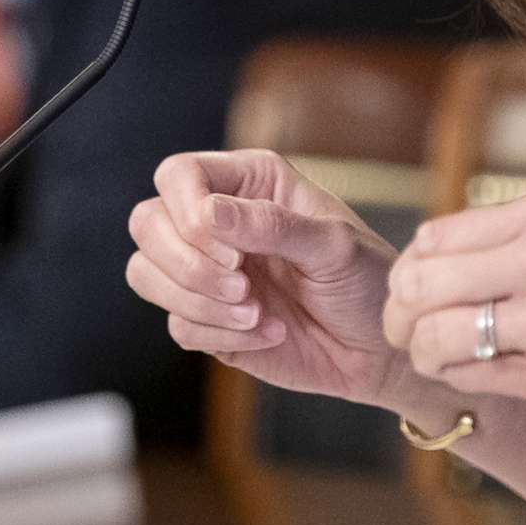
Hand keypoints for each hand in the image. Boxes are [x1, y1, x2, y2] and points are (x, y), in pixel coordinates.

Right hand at [126, 150, 404, 406]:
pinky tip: (269, 333)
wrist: (379, 349)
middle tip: (242, 285)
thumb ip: (272, 225)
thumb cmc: (366, 281)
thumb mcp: (333, 245)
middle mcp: (219, 222)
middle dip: (186, 262)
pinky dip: (219, 333)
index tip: (232, 252)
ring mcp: (208, 273)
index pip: (179, 175)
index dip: (188, 211)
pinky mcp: (207, 320)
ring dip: (197, 300)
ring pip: (146, 273)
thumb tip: (207, 215)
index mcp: (249, 184)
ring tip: (255, 312)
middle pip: (147, 222)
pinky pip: (178, 325)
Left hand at [381, 192, 525, 432]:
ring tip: (446, 360)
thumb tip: (430, 260)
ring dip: (426, 354)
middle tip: (411, 334)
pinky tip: (485, 378)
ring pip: (434, 335)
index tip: (418, 294)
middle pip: (420, 282)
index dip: (412, 273)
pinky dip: (460, 381)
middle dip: (403, 316)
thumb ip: (516, 242)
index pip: (434, 236)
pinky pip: (469, 377)